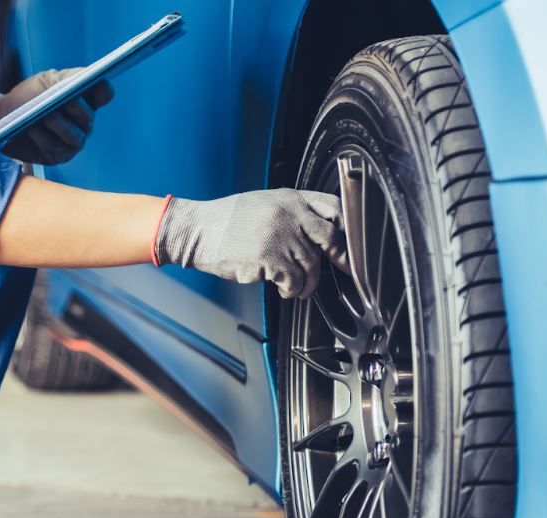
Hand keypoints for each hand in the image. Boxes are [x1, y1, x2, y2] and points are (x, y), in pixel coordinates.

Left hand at [0, 68, 113, 165]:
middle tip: (67, 99)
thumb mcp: (46, 81)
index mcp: (85, 100)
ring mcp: (71, 142)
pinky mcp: (56, 156)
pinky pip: (53, 148)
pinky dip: (41, 136)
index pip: (103, 94)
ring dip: (58, 124)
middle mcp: (83, 123)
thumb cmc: (28, 97)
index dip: (103, 89)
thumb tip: (87, 76)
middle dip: (77, 108)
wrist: (4, 116)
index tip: (99, 81)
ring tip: (45, 115)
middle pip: (88, 117)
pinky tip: (30, 127)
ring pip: (72, 136)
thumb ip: (67, 78)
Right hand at [154, 189, 349, 298]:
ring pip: (311, 266)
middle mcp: (289, 214)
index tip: (350, 243)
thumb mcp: (263, 203)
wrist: (197, 231)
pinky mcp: (269, 259)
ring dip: (307, 282)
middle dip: (340, 259)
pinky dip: (291, 290)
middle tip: (343, 269)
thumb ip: (292, 212)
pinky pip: (293, 281)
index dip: (348, 227)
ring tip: (297, 287)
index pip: (334, 207)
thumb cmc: (226, 220)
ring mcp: (280, 236)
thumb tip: (318, 232)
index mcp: (290, 198)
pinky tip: (282, 290)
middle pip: (330, 239)